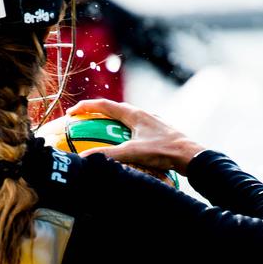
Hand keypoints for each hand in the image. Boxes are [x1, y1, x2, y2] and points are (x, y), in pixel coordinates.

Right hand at [67, 98, 204, 174]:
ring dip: (111, 124)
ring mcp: (151, 123)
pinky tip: (124, 148)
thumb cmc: (163, 151)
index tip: (72, 113)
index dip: (85, 107)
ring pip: (126, 120)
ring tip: (101, 134)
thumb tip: (85, 158)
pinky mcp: (157, 133)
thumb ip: (108, 155)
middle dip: (97, 114)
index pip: (104, 105)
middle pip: (114, 110)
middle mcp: (142, 114)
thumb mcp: (132, 153)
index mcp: (134, 114)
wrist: (191, 156)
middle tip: (83, 122)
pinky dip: (124, 135)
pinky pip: (135, 130)